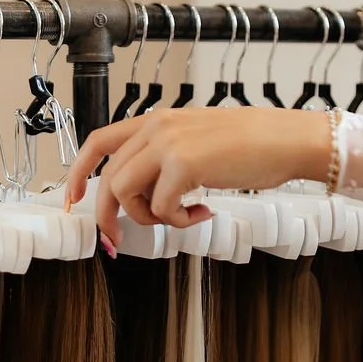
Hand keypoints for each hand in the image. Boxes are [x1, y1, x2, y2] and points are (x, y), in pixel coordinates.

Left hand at [65, 107, 332, 247]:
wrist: (287, 139)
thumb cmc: (253, 145)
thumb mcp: (199, 142)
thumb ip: (168, 159)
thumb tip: (145, 197)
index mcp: (157, 120)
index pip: (100, 140)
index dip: (80, 172)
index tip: (75, 199)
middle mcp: (156, 127)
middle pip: (109, 177)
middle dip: (108, 216)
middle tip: (117, 241)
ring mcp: (168, 144)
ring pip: (126, 193)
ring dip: (147, 218)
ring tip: (180, 217)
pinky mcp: (184, 164)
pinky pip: (161, 208)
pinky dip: (178, 221)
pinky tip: (203, 212)